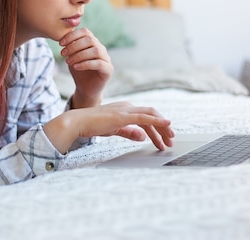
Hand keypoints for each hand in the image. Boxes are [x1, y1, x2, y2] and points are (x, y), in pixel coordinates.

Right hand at [43, 101, 174, 153]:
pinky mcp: (124, 115)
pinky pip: (144, 117)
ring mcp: (126, 110)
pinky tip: (167, 124)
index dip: (157, 129)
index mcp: (125, 109)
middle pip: (152, 115)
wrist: (79, 122)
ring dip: (162, 128)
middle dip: (163, 129)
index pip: (146, 118)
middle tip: (171, 141)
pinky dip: (157, 120)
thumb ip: (129, 132)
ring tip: (169, 140)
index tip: (163, 141)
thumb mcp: (115, 130)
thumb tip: (143, 137)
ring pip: (151, 115)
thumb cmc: (93, 125)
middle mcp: (128, 107)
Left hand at [58, 28, 112, 107]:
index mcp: (93, 43)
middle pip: (90, 40)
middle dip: (74, 46)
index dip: (72, 35)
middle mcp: (101, 48)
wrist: (85, 88)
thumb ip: (70, 47)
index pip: (85, 32)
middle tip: (63, 53)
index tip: (60, 43)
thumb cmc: (78, 70)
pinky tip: (76, 67)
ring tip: (68, 61)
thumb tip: (62, 37)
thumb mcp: (72, 57)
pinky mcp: (109, 69)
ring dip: (79, 55)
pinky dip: (86, 64)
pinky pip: (99, 63)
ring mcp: (106, 58)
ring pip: (96, 50)